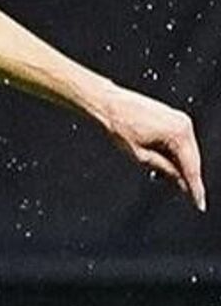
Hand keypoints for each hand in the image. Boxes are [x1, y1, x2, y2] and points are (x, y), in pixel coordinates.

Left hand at [98, 85, 204, 211]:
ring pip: (186, 151)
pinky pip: (179, 141)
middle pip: (192, 159)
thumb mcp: (140, 155)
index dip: (195, 188)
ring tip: (177, 184)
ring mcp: (178, 118)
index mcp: (179, 132)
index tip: (199, 203)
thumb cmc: (118, 124)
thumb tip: (180, 181)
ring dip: (182, 166)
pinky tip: (169, 166)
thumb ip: (164, 168)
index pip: (192, 167)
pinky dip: (175, 154)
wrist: (105, 102)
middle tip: (190, 197)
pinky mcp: (172, 117)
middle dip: (190, 178)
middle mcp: (183, 123)